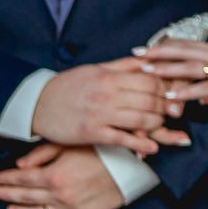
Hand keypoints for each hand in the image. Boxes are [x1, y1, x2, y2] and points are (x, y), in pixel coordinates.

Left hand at [0, 144, 124, 208]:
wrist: (132, 166)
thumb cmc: (102, 150)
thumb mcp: (71, 144)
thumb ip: (43, 153)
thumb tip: (20, 164)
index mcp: (54, 174)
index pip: (22, 178)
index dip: (7, 178)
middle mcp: (59, 194)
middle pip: (26, 196)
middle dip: (8, 194)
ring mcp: (71, 208)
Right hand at [31, 57, 190, 155]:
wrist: (36, 104)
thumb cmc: (68, 86)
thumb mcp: (95, 69)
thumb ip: (123, 66)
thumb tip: (150, 61)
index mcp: (109, 77)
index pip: (150, 81)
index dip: (165, 88)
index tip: (171, 93)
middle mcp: (106, 94)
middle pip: (149, 100)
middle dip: (164, 107)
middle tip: (171, 111)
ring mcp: (99, 115)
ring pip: (140, 120)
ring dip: (156, 124)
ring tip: (160, 125)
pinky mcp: (92, 133)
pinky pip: (122, 139)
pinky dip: (141, 144)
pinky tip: (153, 147)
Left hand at [137, 39, 207, 105]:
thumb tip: (203, 101)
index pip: (187, 45)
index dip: (166, 45)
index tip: (147, 46)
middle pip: (182, 50)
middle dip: (158, 51)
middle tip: (136, 53)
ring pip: (188, 67)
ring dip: (165, 68)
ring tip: (146, 70)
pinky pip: (203, 88)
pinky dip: (185, 93)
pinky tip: (170, 97)